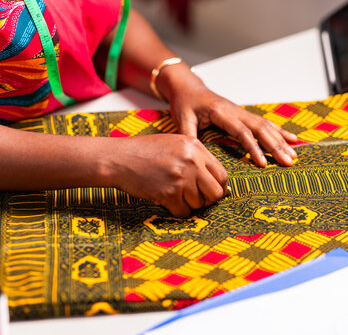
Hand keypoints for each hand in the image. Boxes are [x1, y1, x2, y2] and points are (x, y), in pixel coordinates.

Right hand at [109, 134, 227, 216]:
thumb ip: (197, 159)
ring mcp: (181, 177)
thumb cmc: (145, 152)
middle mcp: (192, 161)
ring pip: (199, 204)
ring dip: (189, 204)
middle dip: (208, 200)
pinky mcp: (169, 192)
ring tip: (174, 194)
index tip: (211, 192)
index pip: (222, 175)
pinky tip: (166, 200)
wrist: (118, 158)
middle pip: (216, 192)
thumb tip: (219, 183)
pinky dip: (177, 210)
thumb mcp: (175, 144)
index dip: (218, 187)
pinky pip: (183, 212)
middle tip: (196, 199)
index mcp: (196, 147)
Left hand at [168, 81, 297, 167]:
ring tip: (293, 156)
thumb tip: (193, 156)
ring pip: (266, 126)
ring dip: (281, 141)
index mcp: (222, 113)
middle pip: (261, 129)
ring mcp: (242, 112)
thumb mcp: (182, 118)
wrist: (189, 87)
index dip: (253, 148)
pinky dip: (280, 132)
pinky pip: (266, 123)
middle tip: (288, 161)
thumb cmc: (185, 103)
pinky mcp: (245, 115)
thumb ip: (188, 135)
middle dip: (276, 146)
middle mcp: (236, 111)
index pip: (241, 132)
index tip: (263, 163)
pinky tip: (292, 139)